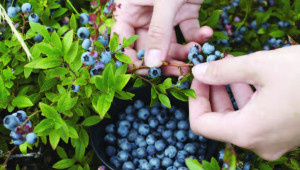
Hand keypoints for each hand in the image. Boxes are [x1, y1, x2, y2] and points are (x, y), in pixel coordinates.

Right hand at [112, 0, 212, 74]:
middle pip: (150, 46)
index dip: (131, 58)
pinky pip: (188, 30)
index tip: (146, 72)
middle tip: (179, 72)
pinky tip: (206, 34)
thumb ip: (159, 32)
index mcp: (129, 9)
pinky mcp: (184, 11)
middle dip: (165, 60)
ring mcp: (165, 14)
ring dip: (184, 51)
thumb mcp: (164, 1)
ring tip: (198, 53)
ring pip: (170, 43)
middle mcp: (144, 14)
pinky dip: (197, 36)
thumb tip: (152, 64)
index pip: (123, 40)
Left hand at [189, 45, 299, 160]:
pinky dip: (248, 99)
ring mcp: (273, 142)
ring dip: (230, 93)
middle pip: (219, 121)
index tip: (198, 78)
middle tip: (213, 69)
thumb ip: (222, 70)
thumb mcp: (260, 66)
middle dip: (212, 93)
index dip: (195, 100)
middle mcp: (258, 143)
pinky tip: (250, 78)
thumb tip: (198, 72)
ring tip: (232, 69)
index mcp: (247, 131)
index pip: (201, 124)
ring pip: (238, 119)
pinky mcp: (285, 135)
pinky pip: (256, 119)